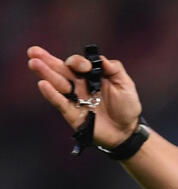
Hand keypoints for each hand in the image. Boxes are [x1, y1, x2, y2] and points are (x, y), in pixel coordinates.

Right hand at [27, 46, 142, 147]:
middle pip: (61, 71)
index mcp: (92, 76)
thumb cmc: (127, 107)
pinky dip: (52, 94)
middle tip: (33, 51)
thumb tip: (102, 59)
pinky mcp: (72, 113)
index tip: (85, 67)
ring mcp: (75, 99)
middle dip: (48, 61)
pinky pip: (60, 103)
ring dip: (45, 74)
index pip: (78, 64)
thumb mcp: (126, 85)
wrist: (127, 131)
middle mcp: (80, 86)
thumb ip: (115, 70)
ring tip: (34, 63)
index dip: (78, 62)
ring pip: (58, 84)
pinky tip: (43, 84)